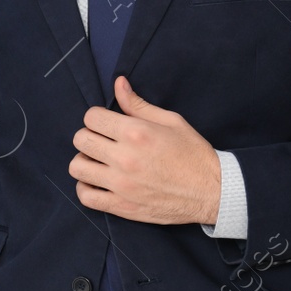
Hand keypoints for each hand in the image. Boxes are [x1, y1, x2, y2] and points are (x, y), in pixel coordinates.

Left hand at [69, 76, 220, 225]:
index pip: (91, 117)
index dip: (97, 117)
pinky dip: (86, 188)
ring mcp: (121, 185)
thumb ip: (139, 105)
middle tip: (104, 141)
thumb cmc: (193, 154)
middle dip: (90, 136)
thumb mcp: (171, 121)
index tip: (107, 124)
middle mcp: (125, 158)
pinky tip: (98, 182)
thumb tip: (118, 83)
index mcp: (136, 133)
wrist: (213, 192)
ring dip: (85, 161)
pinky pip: (86, 197)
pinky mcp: (123, 206)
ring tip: (99, 161)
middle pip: (81, 140)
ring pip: (77, 168)